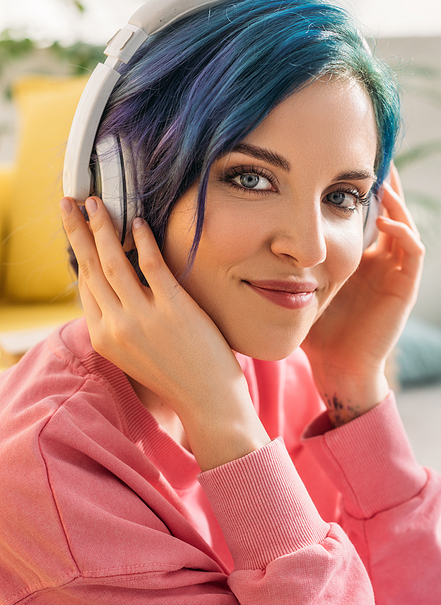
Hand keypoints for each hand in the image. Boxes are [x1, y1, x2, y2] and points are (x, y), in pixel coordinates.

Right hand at [61, 196, 269, 468]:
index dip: (79, 255)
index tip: (77, 232)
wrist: (207, 401)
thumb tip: (116, 294)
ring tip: (96, 202)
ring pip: (113, 261)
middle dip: (77, 231)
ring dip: (102, 227)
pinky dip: (143, 240)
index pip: (85, 287)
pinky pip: (151, 264)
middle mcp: (116, 326)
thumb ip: (120, 326)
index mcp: (104, 339)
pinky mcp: (172, 308)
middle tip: (69, 202)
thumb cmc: (176, 377)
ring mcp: (143, 317)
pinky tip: (138, 221)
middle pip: (90, 268)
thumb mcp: (135, 355)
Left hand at [301, 164, 423, 424]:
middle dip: (379, 182)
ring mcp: (395, 272)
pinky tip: (382, 218)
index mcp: (356, 256)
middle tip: (367, 152)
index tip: (336, 160)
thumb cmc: (313, 329)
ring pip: (403, 223)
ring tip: (378, 176)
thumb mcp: (296, 284)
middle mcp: (379, 259)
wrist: (336, 367)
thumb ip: (278, 261)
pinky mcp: (405, 288)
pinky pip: (413, 251)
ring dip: (394, 200)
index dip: (355, 186)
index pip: (361, 211)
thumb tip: (242, 234)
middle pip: (388, 209)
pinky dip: (402, 231)